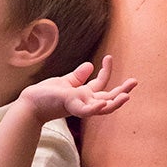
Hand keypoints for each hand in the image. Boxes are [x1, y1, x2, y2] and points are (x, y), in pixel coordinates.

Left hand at [17, 55, 136, 123]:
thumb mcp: (65, 81)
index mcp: (84, 94)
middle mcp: (85, 101)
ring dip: (115, 103)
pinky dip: (96, 108)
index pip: (101, 83)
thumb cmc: (46, 94)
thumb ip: (78, 76)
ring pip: (103, 108)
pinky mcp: (72, 107)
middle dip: (122, 91)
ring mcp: (80, 106)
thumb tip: (90, 65)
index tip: (109, 56)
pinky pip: (87, 111)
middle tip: (135, 81)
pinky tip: (104, 102)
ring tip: (127, 96)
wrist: (31, 103)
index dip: (106, 70)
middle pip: (109, 97)